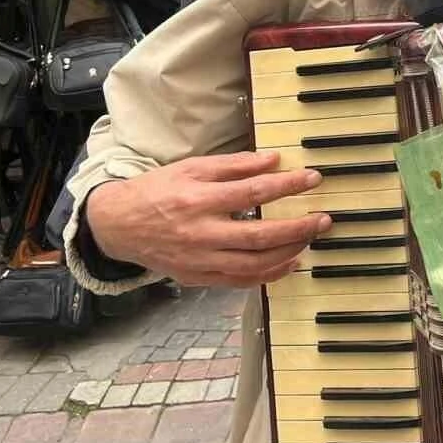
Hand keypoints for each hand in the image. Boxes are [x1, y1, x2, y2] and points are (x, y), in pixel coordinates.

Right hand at [85, 152, 327, 287]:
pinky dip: (268, 275)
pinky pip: (240, 281)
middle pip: (259, 235)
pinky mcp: (198, 278)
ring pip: (253, 264)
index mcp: (199, 199)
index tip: (312, 178)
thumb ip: (233, 165)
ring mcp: (199, 260)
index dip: (287, 185)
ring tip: (310, 240)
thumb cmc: (158, 191)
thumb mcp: (192, 168)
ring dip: (288, 253)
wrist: (118, 225)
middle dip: (298, 228)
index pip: (253, 192)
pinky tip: (288, 263)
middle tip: (323, 219)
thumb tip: (272, 160)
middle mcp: (200, 233)